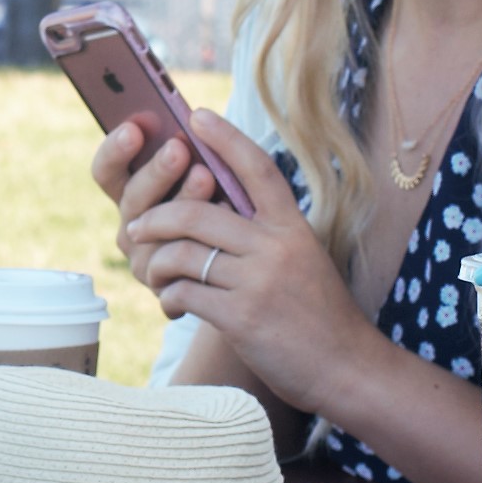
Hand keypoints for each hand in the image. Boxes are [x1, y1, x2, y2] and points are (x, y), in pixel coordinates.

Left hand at [102, 113, 370, 417]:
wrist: (346, 367)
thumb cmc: (319, 313)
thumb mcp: (303, 260)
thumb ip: (266, 235)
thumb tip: (215, 210)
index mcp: (293, 227)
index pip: (257, 168)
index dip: (225, 138)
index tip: (196, 115)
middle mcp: (276, 247)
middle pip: (197, 212)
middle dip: (156, 218)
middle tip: (136, 228)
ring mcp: (259, 282)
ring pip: (182, 254)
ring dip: (156, 264)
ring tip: (154, 275)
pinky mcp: (242, 318)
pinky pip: (185, 293)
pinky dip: (169, 297)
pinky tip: (173, 305)